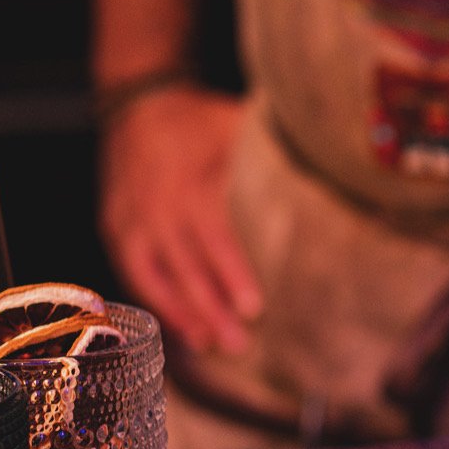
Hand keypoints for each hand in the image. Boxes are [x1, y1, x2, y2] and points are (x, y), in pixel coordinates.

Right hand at [98, 86, 259, 353]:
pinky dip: (156, 303)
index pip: (213, 237)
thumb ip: (271, 151)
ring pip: (156, 278)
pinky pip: (134, 274)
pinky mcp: (116, 229)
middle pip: (185, 268)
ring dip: (183, 314)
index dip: (232, 273)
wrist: (138, 102)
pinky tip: (182, 330)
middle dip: (211, 309)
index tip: (254, 307)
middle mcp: (157, 208)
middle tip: (240, 344)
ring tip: (212, 345)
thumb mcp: (234, 124)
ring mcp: (131, 221)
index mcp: (190, 185)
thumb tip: (332, 164)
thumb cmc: (200, 119)